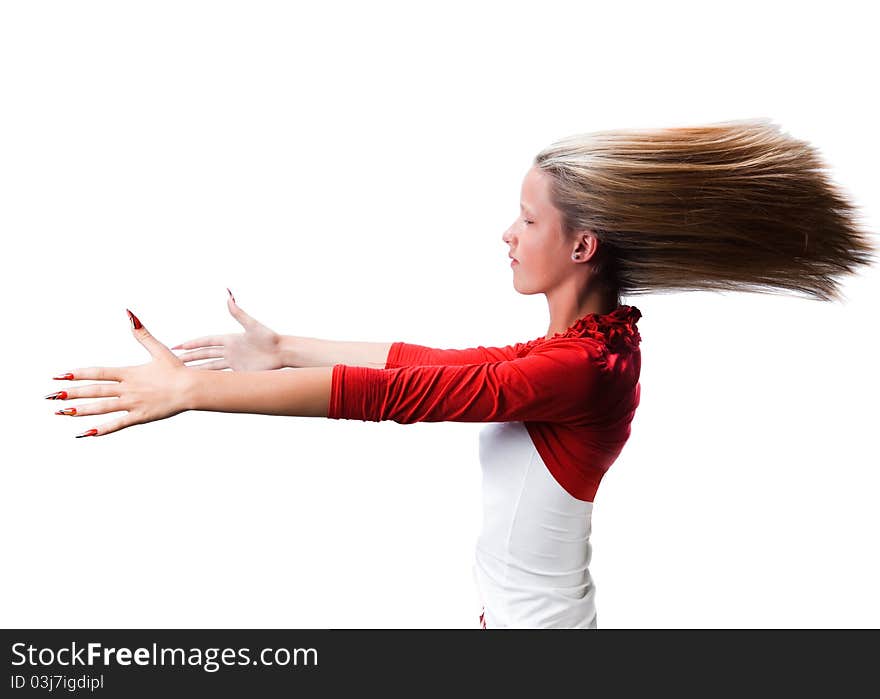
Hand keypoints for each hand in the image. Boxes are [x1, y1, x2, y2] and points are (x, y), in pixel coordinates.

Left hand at [47, 309, 192, 437]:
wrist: (192, 388)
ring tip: (61, 412)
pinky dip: (101, 429)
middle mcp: (127, 389)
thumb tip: (129, 313)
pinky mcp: (140, 417)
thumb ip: (142, 334)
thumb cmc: (177, 370)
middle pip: (95, 390)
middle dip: (71, 393)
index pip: (98, 373)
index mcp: (129, 372)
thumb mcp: (159, 350)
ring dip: (80, 410)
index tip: (60, 375)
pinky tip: (86, 433)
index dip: (78, 374)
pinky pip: (117, 424)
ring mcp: (133, 404)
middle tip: (50, 396)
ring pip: (102, 408)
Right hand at [170, 290, 283, 370]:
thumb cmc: (270, 337)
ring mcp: (234, 361)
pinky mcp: (241, 371)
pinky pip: (223, 375)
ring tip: (185, 374)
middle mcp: (229, 350)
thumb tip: (229, 296)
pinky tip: (204, 383)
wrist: (283, 352)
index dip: (192, 344)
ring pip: (211, 366)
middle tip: (173, 361)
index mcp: (230, 339)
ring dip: (198, 370)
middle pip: (205, 354)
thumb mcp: (252, 325)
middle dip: (189, 358)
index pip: (206, 341)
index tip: (177, 346)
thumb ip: (238, 312)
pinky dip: (213, 378)